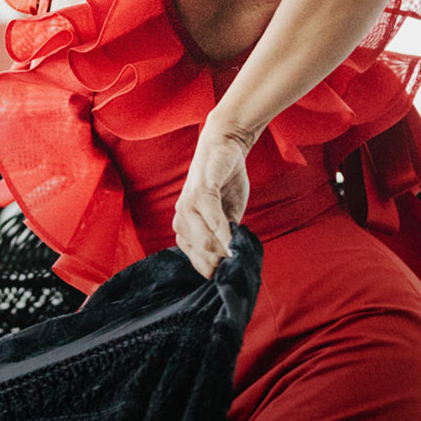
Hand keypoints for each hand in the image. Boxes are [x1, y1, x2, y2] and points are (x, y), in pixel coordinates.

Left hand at [173, 123, 251, 278]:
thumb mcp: (228, 217)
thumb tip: (232, 263)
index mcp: (184, 228)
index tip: (232, 275)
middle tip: (239, 266)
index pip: (198, 261)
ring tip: (239, 253)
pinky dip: (225, 232)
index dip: (216, 270)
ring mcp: (188, 206)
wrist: (225, 146)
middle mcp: (181, 219)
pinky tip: (234, 239)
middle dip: (221, 264)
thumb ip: (226, 238)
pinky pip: (213, 219)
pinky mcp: (201, 192)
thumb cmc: (226, 183)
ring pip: (205, 242)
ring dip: (224, 250)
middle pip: (202, 255)